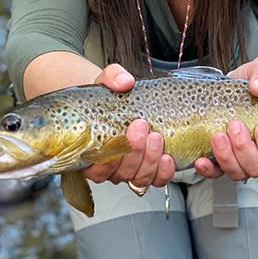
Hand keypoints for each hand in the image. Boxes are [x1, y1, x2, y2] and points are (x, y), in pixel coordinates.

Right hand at [82, 64, 175, 187]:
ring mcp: (128, 170)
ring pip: (138, 179)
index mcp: (89, 152)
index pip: (95, 168)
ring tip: (157, 137)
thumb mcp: (106, 81)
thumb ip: (112, 77)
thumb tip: (125, 82)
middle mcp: (107, 167)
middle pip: (120, 173)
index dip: (110, 156)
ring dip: (149, 160)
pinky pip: (156, 180)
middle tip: (141, 126)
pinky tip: (168, 157)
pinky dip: (163, 172)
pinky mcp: (148, 170)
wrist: (123, 99)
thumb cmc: (109, 95)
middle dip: (134, 152)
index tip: (122, 130)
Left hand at [194, 59, 257, 180]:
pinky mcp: (223, 158)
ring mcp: (243, 159)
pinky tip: (201, 160)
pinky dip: (209, 170)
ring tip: (218, 136)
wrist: (243, 83)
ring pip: (238, 172)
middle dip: (244, 149)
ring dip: (227, 157)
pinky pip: (217, 172)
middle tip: (235, 125)